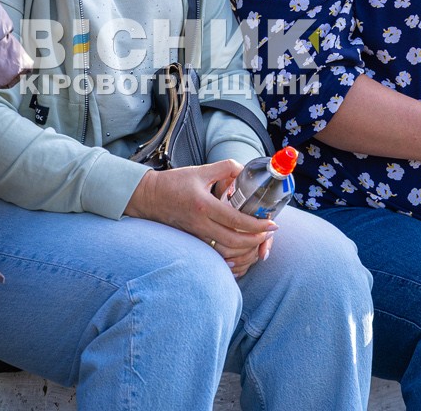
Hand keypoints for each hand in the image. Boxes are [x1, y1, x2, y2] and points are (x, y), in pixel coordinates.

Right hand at [125, 162, 274, 276]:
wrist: (148, 197)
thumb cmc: (174, 182)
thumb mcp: (200, 170)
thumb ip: (226, 168)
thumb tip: (245, 170)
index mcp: (204, 205)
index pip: (236, 220)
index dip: (257, 225)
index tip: (272, 224)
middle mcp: (200, 223)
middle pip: (234, 241)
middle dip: (255, 240)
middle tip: (268, 234)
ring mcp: (195, 234)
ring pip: (225, 251)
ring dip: (245, 249)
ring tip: (257, 240)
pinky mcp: (192, 240)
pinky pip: (215, 252)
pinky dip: (230, 253)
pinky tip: (240, 247)